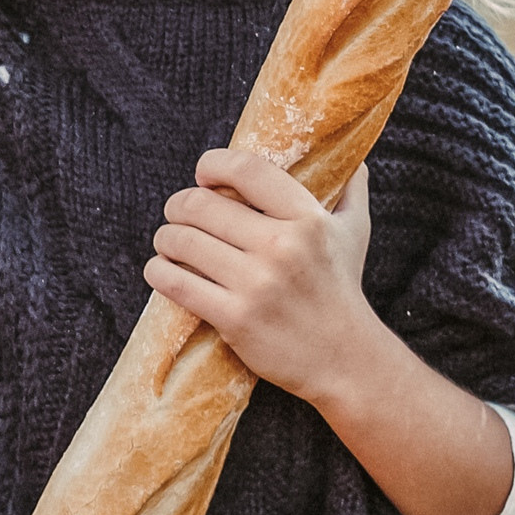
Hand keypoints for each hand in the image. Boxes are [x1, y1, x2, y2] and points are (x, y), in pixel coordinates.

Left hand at [144, 151, 388, 407]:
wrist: (345, 359)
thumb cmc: (342, 289)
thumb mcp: (355, 232)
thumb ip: (351, 188)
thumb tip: (350, 155)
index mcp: (307, 218)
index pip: (246, 170)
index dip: (213, 164)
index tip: (204, 174)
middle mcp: (280, 247)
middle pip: (201, 206)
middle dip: (178, 206)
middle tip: (177, 213)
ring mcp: (256, 284)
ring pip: (181, 242)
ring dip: (165, 239)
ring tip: (168, 242)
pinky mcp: (235, 318)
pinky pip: (176, 284)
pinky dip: (158, 272)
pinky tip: (160, 270)